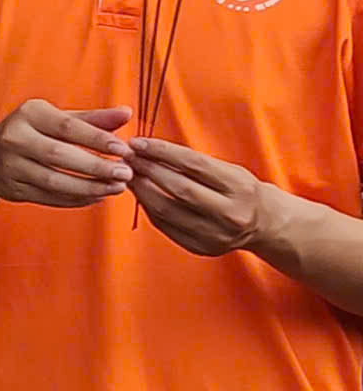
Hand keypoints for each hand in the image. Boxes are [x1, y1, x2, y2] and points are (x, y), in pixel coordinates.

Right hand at [0, 101, 132, 207]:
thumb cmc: (30, 132)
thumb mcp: (56, 118)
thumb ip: (92, 118)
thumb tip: (127, 114)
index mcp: (29, 114)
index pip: (68, 127)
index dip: (97, 139)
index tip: (124, 150)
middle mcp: (14, 138)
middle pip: (59, 156)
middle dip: (96, 167)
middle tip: (126, 174)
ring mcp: (10, 165)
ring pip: (54, 181)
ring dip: (89, 187)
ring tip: (116, 188)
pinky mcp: (12, 189)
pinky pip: (49, 198)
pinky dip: (76, 199)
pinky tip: (96, 197)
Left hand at [128, 138, 270, 255]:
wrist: (264, 224)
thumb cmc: (240, 190)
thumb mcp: (229, 171)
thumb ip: (194, 163)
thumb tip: (149, 149)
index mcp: (240, 188)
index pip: (194, 164)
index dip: (162, 152)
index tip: (138, 142)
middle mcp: (230, 213)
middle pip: (178, 188)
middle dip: (148, 170)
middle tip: (127, 157)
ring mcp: (214, 234)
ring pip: (166, 210)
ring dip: (141, 189)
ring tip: (128, 174)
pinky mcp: (200, 248)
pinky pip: (164, 225)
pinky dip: (148, 207)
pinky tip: (140, 194)